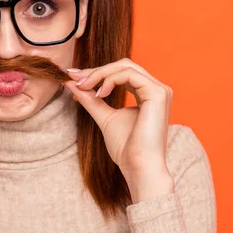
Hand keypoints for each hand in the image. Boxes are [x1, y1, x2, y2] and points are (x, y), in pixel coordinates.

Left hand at [64, 58, 174, 201]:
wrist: (138, 167)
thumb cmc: (126, 148)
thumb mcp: (103, 117)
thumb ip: (90, 99)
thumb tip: (71, 82)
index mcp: (147, 93)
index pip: (120, 72)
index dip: (96, 72)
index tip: (73, 78)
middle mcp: (156, 88)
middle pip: (123, 64)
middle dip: (96, 70)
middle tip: (75, 79)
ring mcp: (160, 90)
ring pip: (125, 66)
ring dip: (99, 74)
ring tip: (83, 86)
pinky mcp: (158, 93)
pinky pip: (128, 74)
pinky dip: (109, 80)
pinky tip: (99, 93)